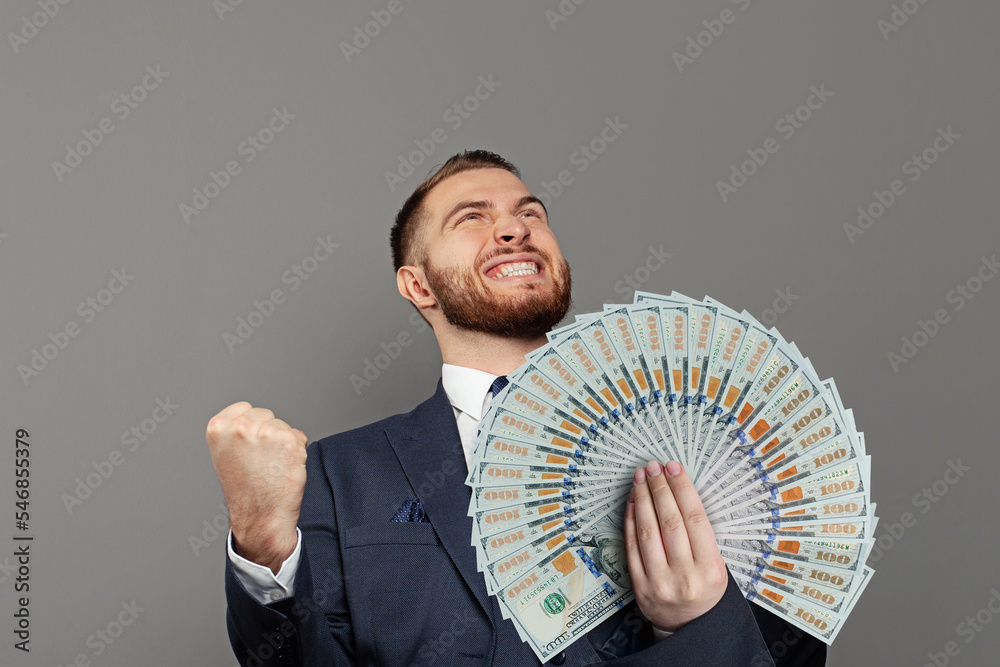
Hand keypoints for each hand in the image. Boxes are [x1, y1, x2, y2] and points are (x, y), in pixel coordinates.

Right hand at [205, 401, 308, 572]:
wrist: (260, 517)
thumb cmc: (244, 490)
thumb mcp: (225, 454)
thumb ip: (235, 431)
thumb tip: (252, 417)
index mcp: (219, 427)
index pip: (246, 408)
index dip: (252, 428)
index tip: (247, 448)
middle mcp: (241, 427)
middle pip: (267, 415)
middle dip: (268, 434)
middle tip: (260, 462)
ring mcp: (266, 433)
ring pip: (283, 426)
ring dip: (283, 444)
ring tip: (271, 467)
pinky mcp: (289, 441)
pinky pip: (299, 437)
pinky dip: (296, 452)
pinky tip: (284, 468)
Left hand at [624, 460, 727, 632]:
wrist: (689, 627)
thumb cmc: (705, 589)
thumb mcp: (717, 566)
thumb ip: (701, 535)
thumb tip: (680, 491)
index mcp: (710, 569)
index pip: (694, 519)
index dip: (682, 488)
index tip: (673, 468)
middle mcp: (684, 576)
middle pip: (669, 521)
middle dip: (660, 488)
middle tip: (654, 467)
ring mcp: (659, 581)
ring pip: (647, 530)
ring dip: (643, 498)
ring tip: (641, 477)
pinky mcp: (639, 585)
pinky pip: (632, 545)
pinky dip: (631, 519)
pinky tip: (633, 501)